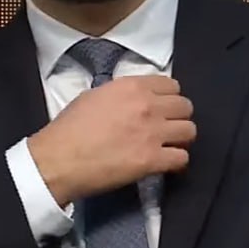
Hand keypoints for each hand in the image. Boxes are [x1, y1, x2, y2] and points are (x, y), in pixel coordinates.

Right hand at [27, 75, 195, 206]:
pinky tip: (166, 163)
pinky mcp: (152, 160)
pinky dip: (177, 161)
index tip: (164, 107)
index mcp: (131, 87)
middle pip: (185, 106)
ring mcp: (152, 133)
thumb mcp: (93, 96)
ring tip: (170, 145)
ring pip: (190, 131)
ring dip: (181, 138)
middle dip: (179, 116)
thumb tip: (132, 100)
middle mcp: (147, 106)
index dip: (169, 97)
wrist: (59, 160)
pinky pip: (182, 158)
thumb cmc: (69, 128)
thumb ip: (120, 94)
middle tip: (168, 127)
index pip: (171, 84)